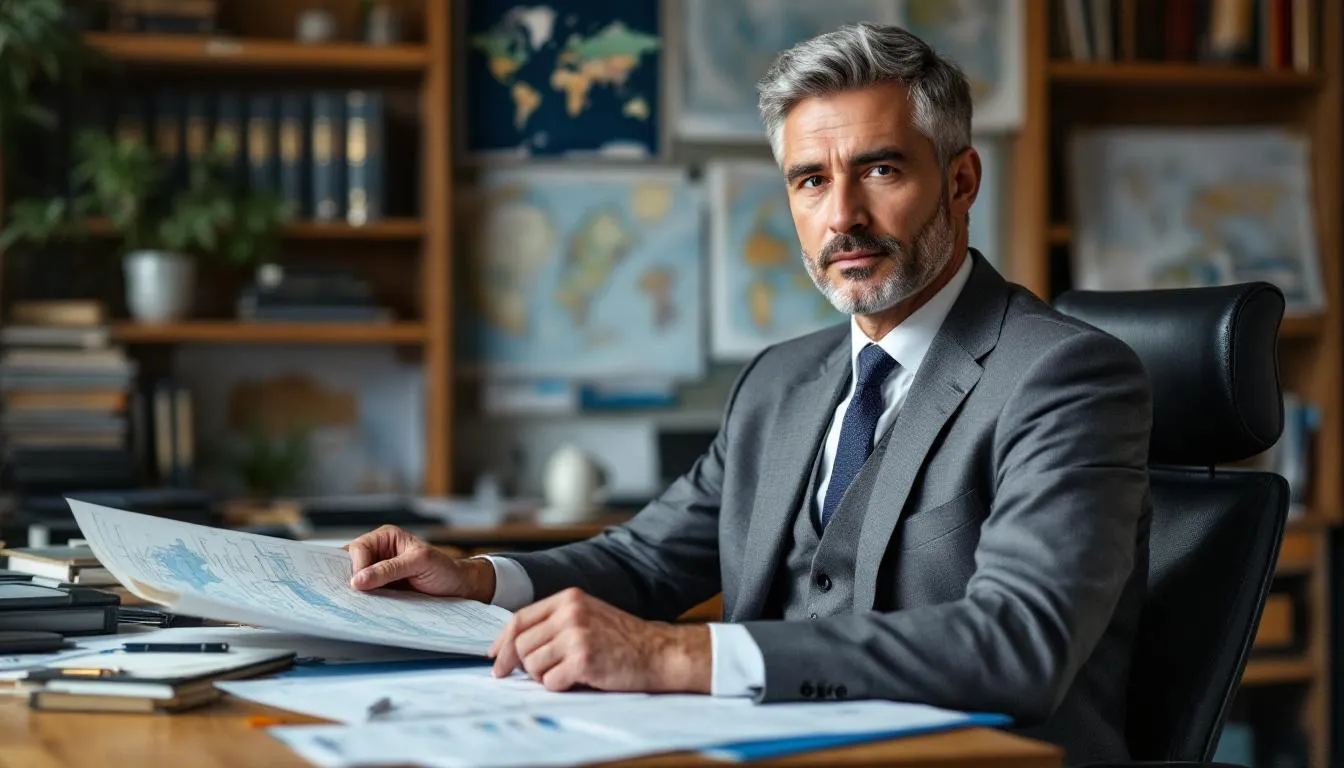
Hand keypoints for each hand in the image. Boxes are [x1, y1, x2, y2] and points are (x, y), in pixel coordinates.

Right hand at [346, 525, 494, 601]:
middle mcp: (378, 552)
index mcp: (386, 537)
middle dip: (350, 578)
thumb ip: (389, 569)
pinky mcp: (381, 589)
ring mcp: (378, 572)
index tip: (358, 584)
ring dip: (356, 591)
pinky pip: (365, 593)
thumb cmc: (444, 569)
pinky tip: (364, 607)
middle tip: (351, 595)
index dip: (357, 566)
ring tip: (357, 603)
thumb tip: (359, 579)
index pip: (359, 548)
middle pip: (351, 563)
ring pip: (355, 580)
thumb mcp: (419, 563)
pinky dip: (363, 600)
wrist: (458, 588)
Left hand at [488, 587, 709, 693]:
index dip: (502, 641)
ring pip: (532, 665)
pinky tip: (578, 679)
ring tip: (566, 673)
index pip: (520, 619)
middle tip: (531, 675)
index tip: (495, 656)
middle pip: (521, 644)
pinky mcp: (583, 660)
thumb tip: (513, 646)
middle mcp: (571, 613)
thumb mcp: (588, 615)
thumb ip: (555, 622)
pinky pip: (550, 682)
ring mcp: (577, 636)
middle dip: (521, 664)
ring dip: (543, 676)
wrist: (658, 652)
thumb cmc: (623, 638)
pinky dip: (559, 686)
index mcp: (569, 598)